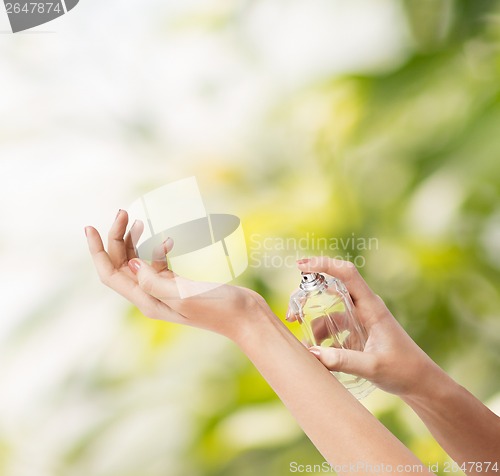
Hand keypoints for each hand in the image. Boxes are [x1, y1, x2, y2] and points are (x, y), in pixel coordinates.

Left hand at [85, 210, 269, 340]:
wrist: (244, 316)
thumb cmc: (219, 308)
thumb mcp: (184, 296)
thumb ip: (154, 282)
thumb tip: (131, 262)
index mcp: (148, 301)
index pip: (111, 274)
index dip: (97, 251)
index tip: (90, 227)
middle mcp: (151, 296)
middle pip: (122, 265)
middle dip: (117, 238)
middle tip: (123, 212)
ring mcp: (164, 289)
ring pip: (138, 262)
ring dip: (134, 241)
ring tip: (138, 220)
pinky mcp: (177, 283)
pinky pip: (157, 263)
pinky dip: (158, 248)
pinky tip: (170, 239)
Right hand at [287, 257, 441, 396]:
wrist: (421, 383)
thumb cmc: (403, 370)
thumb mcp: (372, 367)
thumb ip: (342, 361)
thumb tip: (311, 353)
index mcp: (372, 306)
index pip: (347, 274)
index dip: (324, 265)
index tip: (301, 266)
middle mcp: (365, 307)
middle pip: (332, 288)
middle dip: (308, 295)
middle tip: (291, 314)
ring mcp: (362, 318)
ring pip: (330, 309)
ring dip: (313, 319)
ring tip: (302, 338)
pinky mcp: (359, 331)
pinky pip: (335, 324)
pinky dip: (322, 333)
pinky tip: (318, 350)